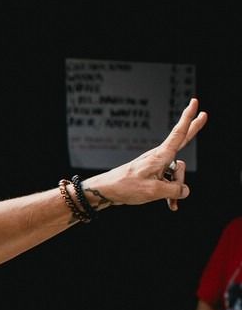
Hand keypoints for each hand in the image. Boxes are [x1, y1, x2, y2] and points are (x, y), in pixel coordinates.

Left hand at [82, 98, 205, 211]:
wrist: (106, 191)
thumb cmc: (127, 187)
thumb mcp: (155, 191)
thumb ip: (175, 190)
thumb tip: (185, 191)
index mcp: (161, 155)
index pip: (179, 133)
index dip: (189, 118)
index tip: (195, 102)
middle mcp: (159, 157)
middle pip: (183, 142)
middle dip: (194, 129)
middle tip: (204, 114)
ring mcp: (156, 166)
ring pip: (177, 173)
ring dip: (176, 188)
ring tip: (170, 201)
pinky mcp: (152, 175)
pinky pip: (168, 182)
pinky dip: (170, 193)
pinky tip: (172, 207)